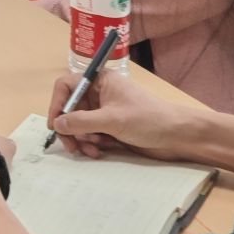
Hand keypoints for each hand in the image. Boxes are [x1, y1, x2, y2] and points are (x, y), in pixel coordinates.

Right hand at [45, 70, 196, 160]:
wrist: (177, 136)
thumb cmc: (147, 119)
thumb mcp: (112, 119)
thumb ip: (81, 121)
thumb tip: (57, 124)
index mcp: (100, 81)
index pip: (67, 86)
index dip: (57, 103)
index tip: (56, 124)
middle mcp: (99, 94)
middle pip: (70, 109)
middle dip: (70, 128)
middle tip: (72, 146)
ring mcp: (105, 112)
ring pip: (79, 125)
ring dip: (81, 139)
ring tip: (93, 150)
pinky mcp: (111, 128)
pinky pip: (90, 135)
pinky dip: (91, 145)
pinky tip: (100, 152)